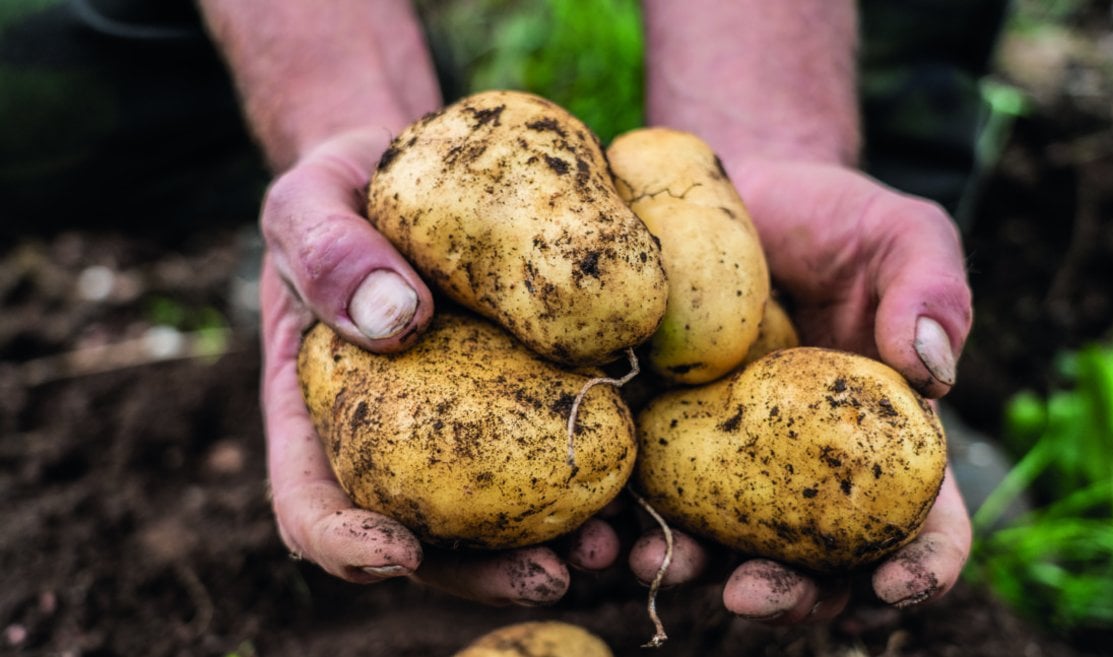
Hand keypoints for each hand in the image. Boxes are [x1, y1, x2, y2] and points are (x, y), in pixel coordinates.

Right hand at [257, 128, 621, 602]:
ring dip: (561, 543)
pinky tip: (649, 473)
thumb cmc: (348, 187)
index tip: (398, 552)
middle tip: (552, 571)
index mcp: (322, 412)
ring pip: (505, 512)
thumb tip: (395, 319)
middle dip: (486, 574)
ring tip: (617, 543)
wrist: (419, 163)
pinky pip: (565, 443)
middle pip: (428, 537)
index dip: (347, 544)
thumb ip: (326, 248)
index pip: (313, 501)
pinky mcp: (534, 392)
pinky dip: (606, 473)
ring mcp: (468, 424)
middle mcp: (397, 439)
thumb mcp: (312, 199)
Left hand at [628, 160, 972, 621]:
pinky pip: (645, 493)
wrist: (735, 190)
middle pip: (817, 563)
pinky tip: (600, 525)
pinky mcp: (661, 435)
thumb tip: (933, 370)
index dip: (920, 565)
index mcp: (889, 439)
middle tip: (748, 594)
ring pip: (723, 545)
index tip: (893, 584)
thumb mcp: (898, 233)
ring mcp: (732, 461)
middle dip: (788, 596)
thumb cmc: (831, 217)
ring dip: (692, 570)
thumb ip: (931, 288)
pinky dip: (624, 522)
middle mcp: (812, 471)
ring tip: (653, 562)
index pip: (927, 521)